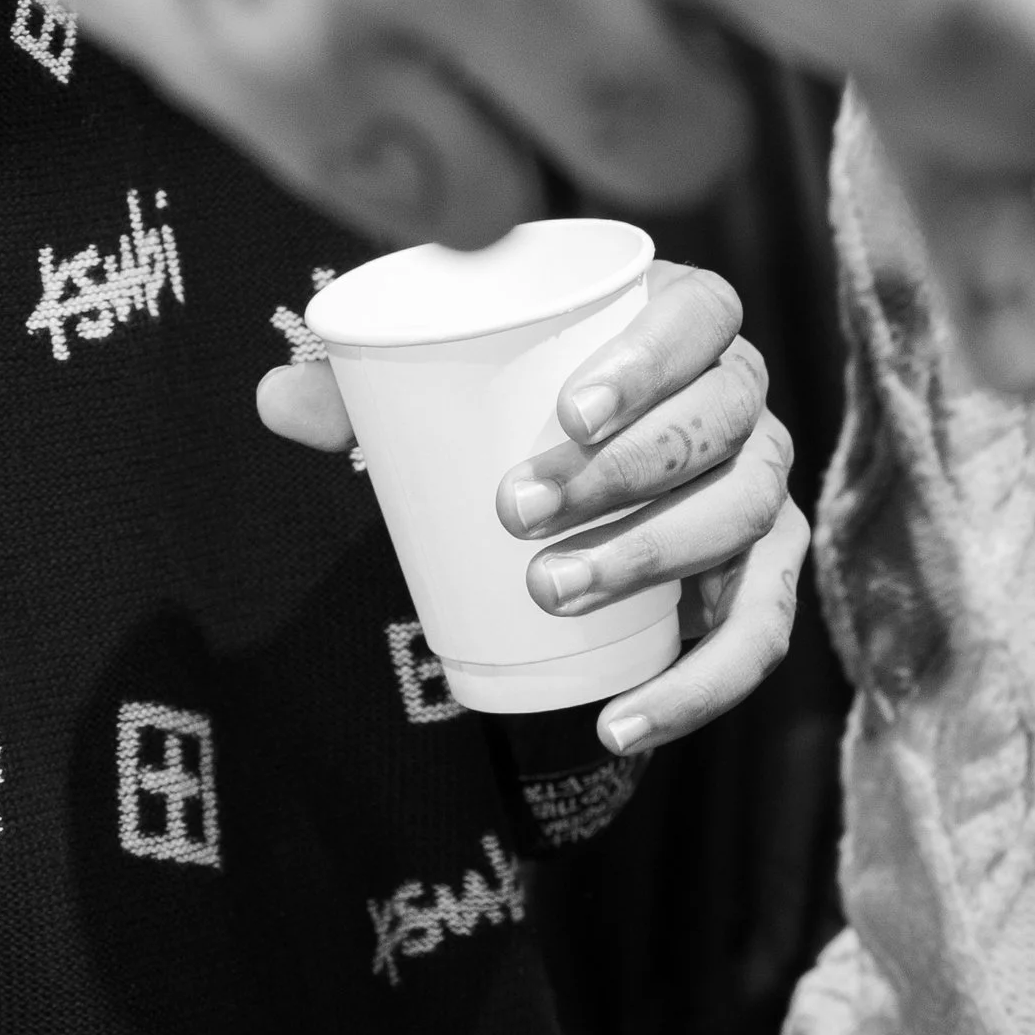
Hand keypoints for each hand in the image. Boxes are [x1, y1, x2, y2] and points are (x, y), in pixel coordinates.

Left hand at [259, 262, 802, 751]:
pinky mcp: (764, 573)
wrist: (564, 469)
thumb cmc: (503, 403)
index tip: (568, 411)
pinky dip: (701, 685)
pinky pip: (760, 634)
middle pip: (720, 423)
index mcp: (680, 314)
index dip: (650, 359)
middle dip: (622, 473)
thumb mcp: (440, 385)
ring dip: (650, 558)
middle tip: (518, 510)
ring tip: (550, 590)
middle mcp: (743, 393)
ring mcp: (762, 482)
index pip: (703, 314)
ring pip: (742, 517)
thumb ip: (360, 390)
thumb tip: (270, 398)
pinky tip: (625, 720)